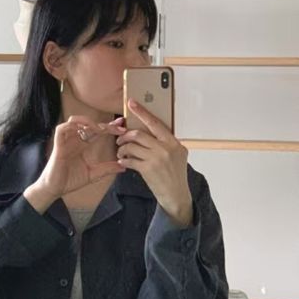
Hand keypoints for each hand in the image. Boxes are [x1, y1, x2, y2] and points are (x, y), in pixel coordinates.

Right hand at [37, 114, 125, 197]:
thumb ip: (107, 169)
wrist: (55, 190)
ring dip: (88, 122)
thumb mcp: (93, 174)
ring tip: (101, 129)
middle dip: (105, 123)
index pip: (97, 131)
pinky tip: (83, 130)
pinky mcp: (58, 145)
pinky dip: (72, 126)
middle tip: (119, 126)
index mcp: (83, 145)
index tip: (122, 126)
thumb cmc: (70, 181)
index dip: (109, 126)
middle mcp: (75, 140)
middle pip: (89, 124)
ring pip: (74, 121)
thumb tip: (123, 167)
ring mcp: (66, 141)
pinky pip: (61, 129)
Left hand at [116, 99, 192, 222]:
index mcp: (173, 142)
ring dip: (122, 149)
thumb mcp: (178, 155)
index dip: (142, 112)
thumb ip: (167, 143)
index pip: (155, 123)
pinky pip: (129, 160)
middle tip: (120, 139)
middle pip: (138, 134)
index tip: (131, 103)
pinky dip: (123, 161)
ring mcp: (156, 159)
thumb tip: (152, 132)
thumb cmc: (175, 175)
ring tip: (121, 153)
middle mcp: (165, 148)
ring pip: (131, 146)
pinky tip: (123, 162)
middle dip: (125, 135)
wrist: (176, 195)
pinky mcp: (148, 169)